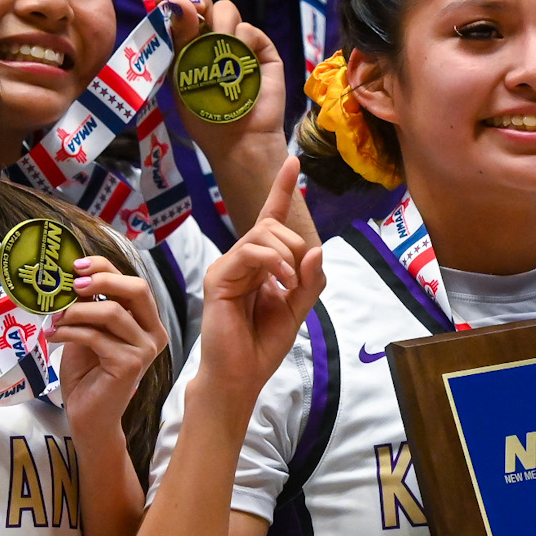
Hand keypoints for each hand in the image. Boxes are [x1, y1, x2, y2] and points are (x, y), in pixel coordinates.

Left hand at [53, 256, 168, 439]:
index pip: (134, 284)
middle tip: (71, 284)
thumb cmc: (88, 374)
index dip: (106, 268)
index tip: (76, 265)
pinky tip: (53, 336)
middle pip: (137, 289)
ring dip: (76, 312)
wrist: (88, 415)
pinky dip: (70, 332)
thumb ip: (90, 308)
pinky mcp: (131, 364)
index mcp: (147, 322)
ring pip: (112, 312)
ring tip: (54, 319)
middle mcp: (154, 334)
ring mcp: (145, 349)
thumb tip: (73, 278)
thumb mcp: (90, 331)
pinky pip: (96, 336)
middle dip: (101, 280)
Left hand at [161, 0, 288, 154]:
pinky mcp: (262, 51)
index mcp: (190, 46)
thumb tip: (177, 0)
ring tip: (217, 49)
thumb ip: (178, 39)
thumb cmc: (205, 117)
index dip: (176, 2)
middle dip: (197, 1)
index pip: (183, 12)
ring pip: (227, 10)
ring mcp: (239, 44)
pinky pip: (249, 30)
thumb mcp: (182, 77)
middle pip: (205, 2)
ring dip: (219, 23)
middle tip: (194, 15)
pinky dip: (241, 38)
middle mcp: (214, 40)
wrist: (236, 141)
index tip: (166, 1)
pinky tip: (238, 57)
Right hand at [197, 156, 324, 395]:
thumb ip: (310, 280)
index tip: (294, 160)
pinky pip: (249, 251)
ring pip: (262, 234)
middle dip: (297, 246)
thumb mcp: (299, 309)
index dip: (282, 188)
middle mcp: (242, 260)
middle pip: (273, 225)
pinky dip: (274, 263)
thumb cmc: (264, 344)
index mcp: (261, 264)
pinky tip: (281, 284)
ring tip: (290, 286)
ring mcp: (228, 267)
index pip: (270, 217)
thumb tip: (317, 248)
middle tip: (299, 280)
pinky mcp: (218, 277)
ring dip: (287, 256)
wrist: (241, 375)